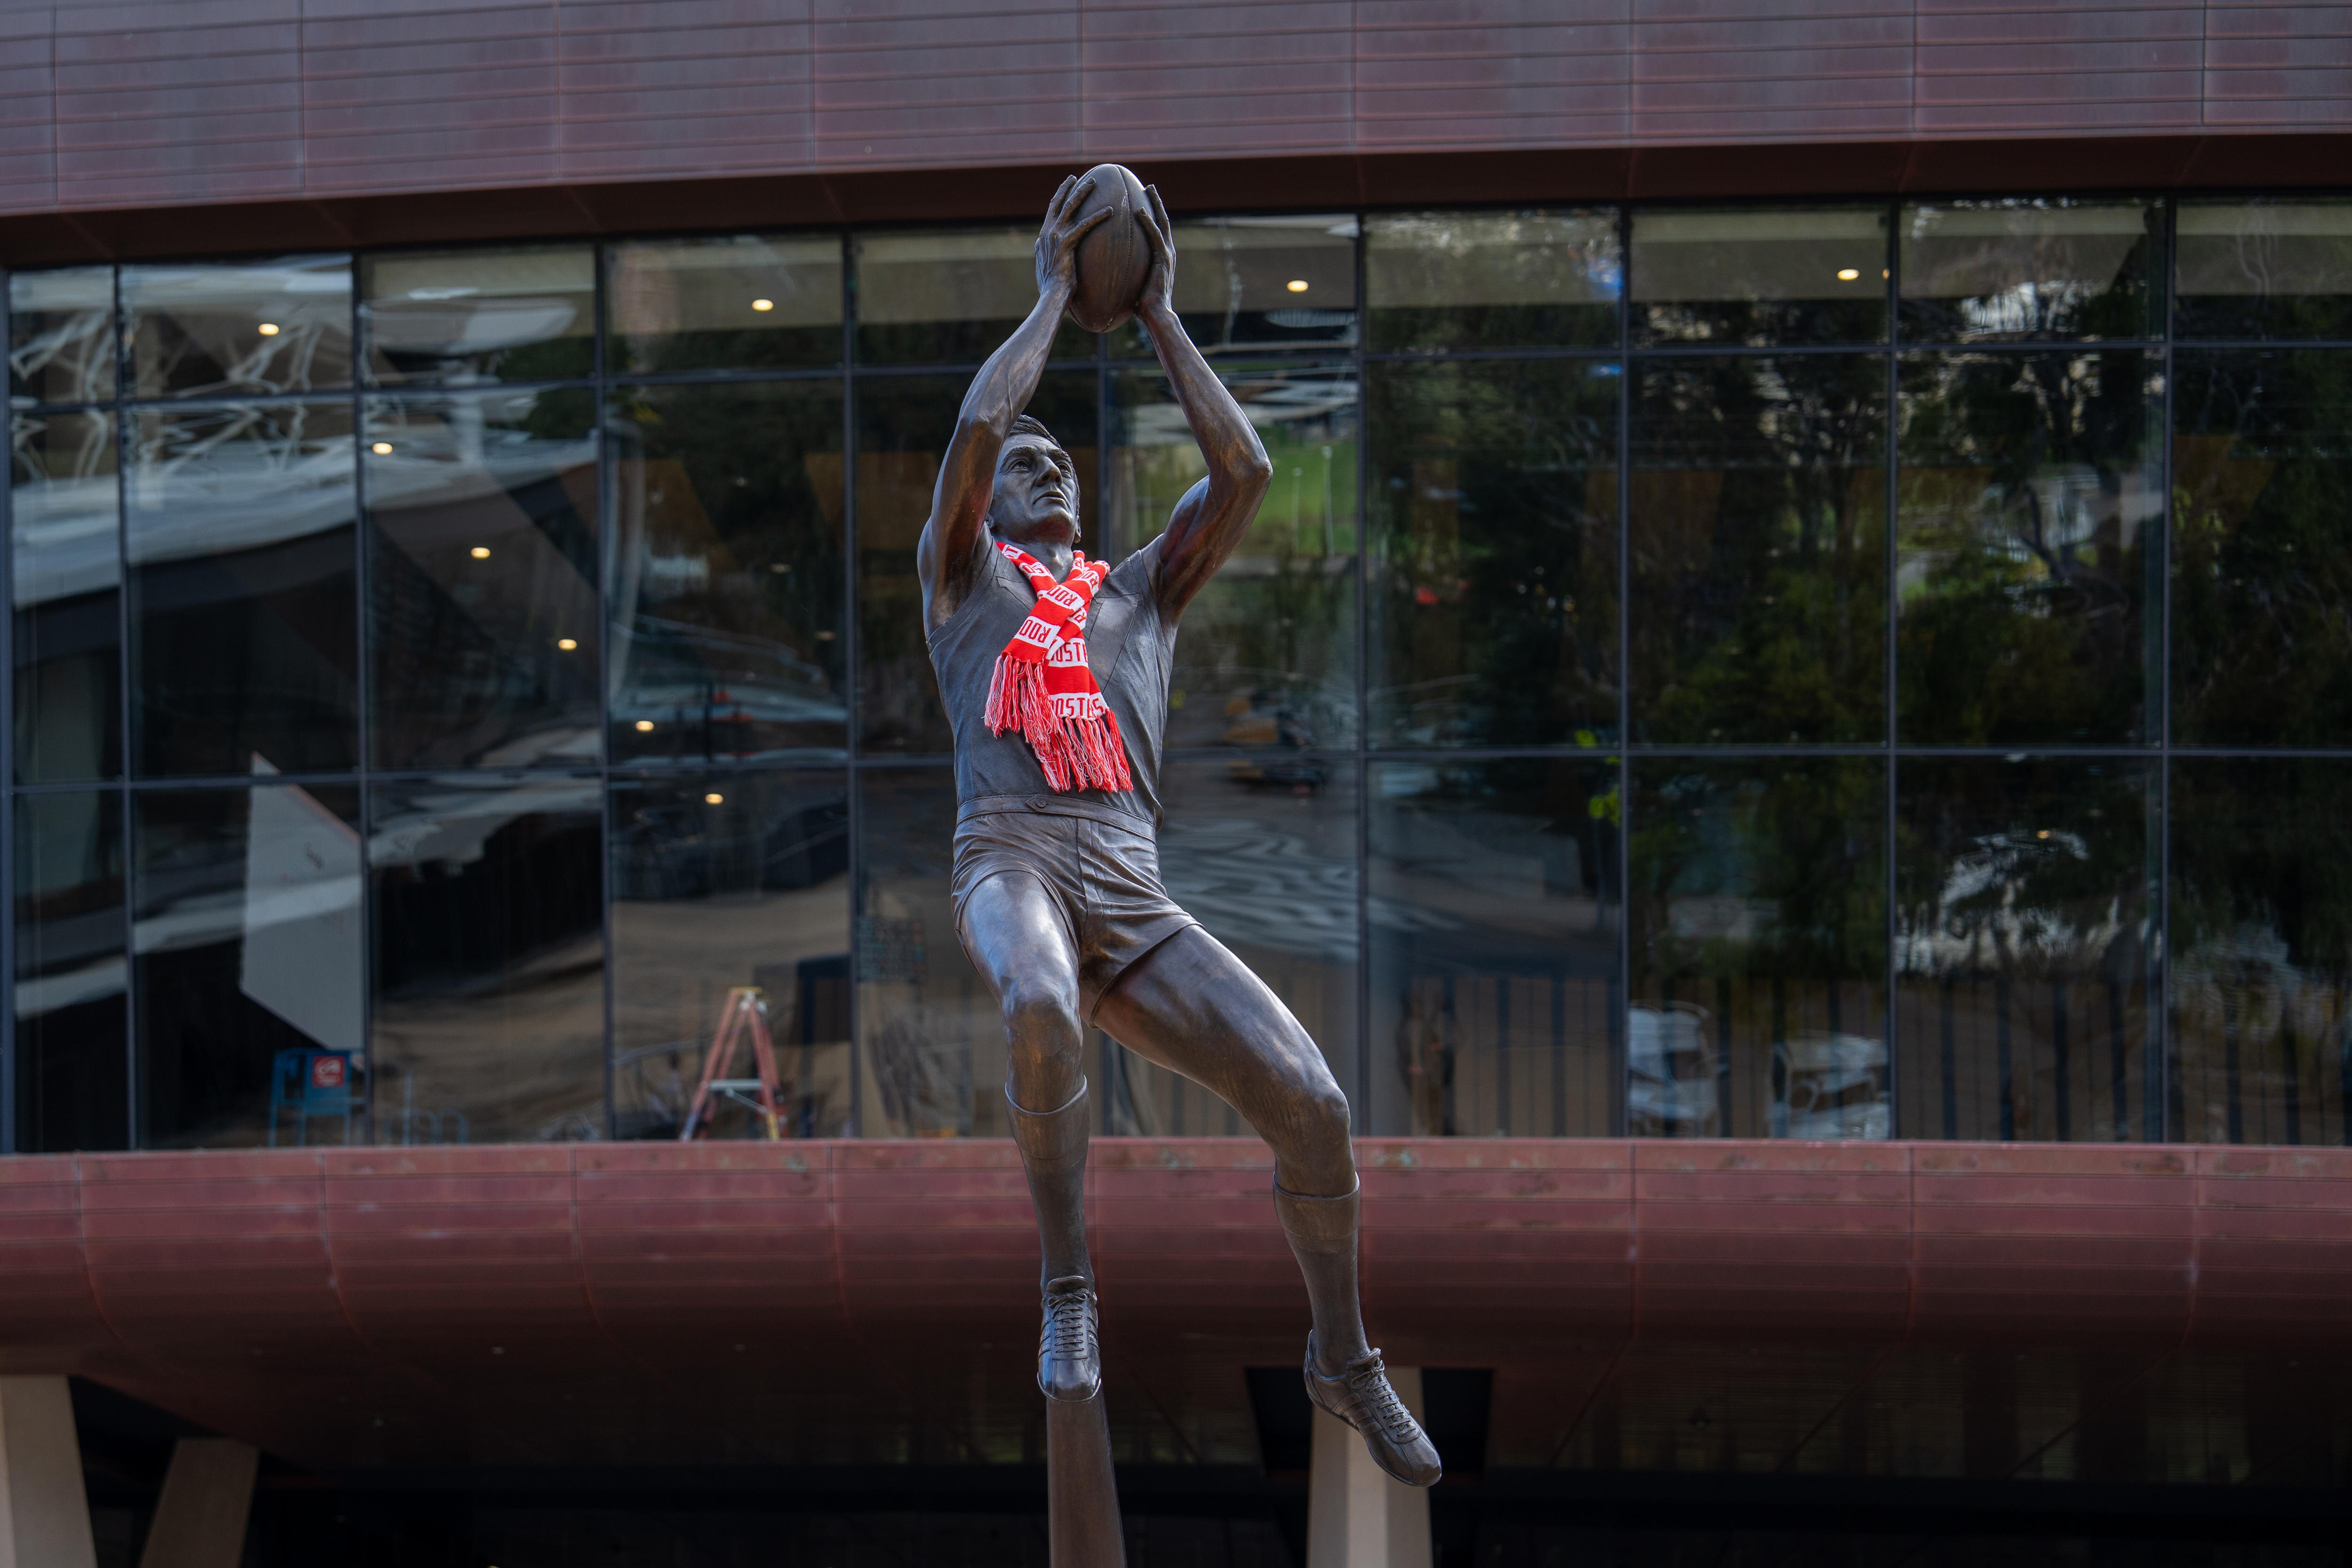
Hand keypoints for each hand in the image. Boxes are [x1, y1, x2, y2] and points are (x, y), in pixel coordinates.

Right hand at [1034, 173, 1111, 300]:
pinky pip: (1085, 225)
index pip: (1051, 212)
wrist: (1052, 296)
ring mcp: (1055, 236)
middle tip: (1076, 176)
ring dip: (1082, 192)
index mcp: (1043, 239)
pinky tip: (1110, 210)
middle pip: (1057, 203)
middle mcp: (1047, 233)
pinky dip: (1098, 216)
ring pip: (1070, 207)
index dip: (1058, 198)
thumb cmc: (1054, 290)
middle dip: (1067, 187)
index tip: (1065, 188)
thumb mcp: (1049, 271)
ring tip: (1094, 182)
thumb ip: (1052, 260)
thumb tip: (1055, 261)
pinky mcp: (1066, 243)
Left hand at [1136, 184, 1176, 321]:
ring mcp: (1167, 254)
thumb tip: (1111, 272)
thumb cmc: (1142, 306)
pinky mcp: (1163, 259)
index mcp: (1161, 257)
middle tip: (1149, 186)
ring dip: (1155, 204)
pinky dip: (1148, 221)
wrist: (1156, 315)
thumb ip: (1128, 273)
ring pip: (1162, 223)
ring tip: (1148, 189)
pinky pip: (1155, 235)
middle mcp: (1167, 252)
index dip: (1152, 214)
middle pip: (1163, 220)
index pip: (1157, 230)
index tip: (1144, 200)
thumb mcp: (1134, 284)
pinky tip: (1140, 210)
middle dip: (1157, 202)